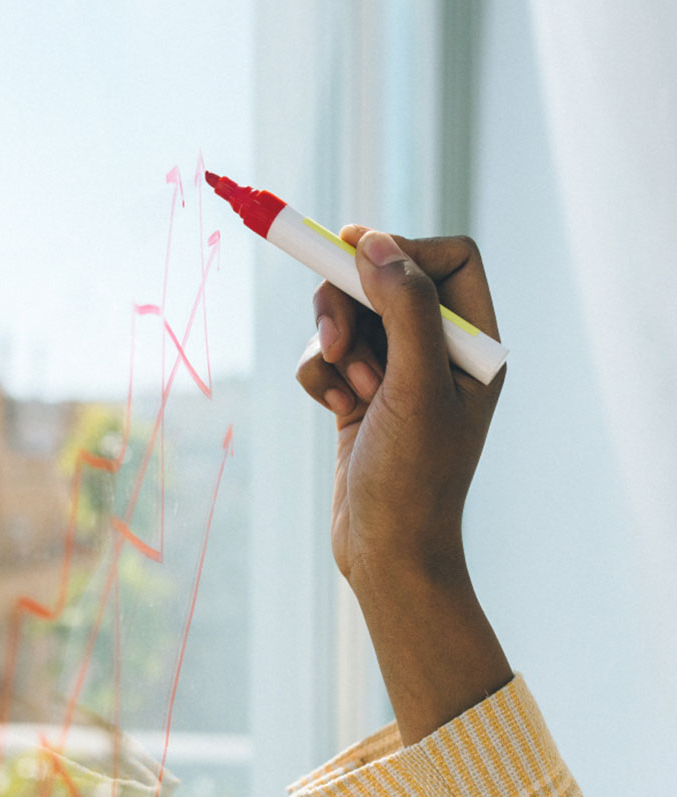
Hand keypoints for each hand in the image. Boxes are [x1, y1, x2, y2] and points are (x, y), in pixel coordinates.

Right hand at [296, 229, 504, 591]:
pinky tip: (336, 409)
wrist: (386, 554)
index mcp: (475, 345)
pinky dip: (321, 374)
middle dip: (353, 302)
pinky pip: (327, 354)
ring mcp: (397, 374)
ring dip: (335, 342)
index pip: (449, 257)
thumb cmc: (414, 480)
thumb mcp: (416, 388)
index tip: (356, 256)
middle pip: (386, 278)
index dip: (403, 249)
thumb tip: (373, 242)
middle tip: (336, 336)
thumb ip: (404, 308)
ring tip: (346, 386)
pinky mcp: (359, 396)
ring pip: (350, 315)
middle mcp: (439, 353)